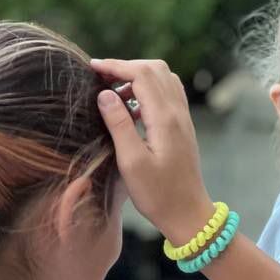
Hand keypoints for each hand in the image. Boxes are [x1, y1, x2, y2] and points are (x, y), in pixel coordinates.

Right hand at [90, 58, 215, 243]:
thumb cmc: (158, 194)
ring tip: (113, 93)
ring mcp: (183, 119)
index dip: (116, 66)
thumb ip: (119, 125)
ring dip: (138, 77)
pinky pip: (168, 94)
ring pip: (164, 79)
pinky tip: (132, 108)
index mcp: (164, 119)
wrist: (188, 214)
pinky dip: (149, 90)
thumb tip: (104, 94)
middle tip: (101, 77)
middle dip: (127, 67)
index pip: (142, 75)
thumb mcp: (131, 162)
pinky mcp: (183, 127)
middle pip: (155, 69)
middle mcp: (178, 113)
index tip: (92, 68)